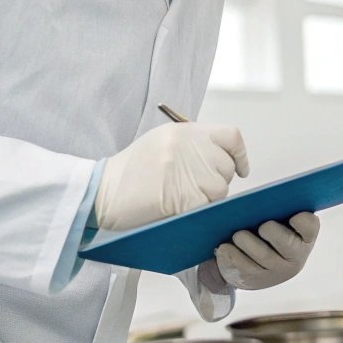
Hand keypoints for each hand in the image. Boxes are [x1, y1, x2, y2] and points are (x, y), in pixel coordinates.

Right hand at [94, 122, 248, 230]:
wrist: (101, 191)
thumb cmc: (130, 172)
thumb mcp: (161, 143)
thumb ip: (192, 145)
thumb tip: (220, 159)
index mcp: (183, 131)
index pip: (230, 136)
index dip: (240, 155)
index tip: (241, 169)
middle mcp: (187, 146)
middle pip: (226, 166)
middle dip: (217, 181)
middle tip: (195, 189)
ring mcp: (185, 169)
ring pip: (220, 189)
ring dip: (207, 199)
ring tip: (181, 198)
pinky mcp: (182, 196)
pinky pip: (206, 206)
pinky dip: (197, 212)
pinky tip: (178, 208)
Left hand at [212, 212, 319, 290]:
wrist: (257, 263)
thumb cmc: (270, 233)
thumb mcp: (279, 222)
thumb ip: (278, 210)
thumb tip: (261, 197)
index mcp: (304, 236)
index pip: (309, 226)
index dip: (303, 221)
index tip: (293, 216)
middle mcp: (294, 256)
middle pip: (287, 244)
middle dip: (273, 233)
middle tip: (262, 226)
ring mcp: (275, 271)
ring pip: (263, 257)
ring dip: (249, 244)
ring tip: (238, 235)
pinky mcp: (256, 279)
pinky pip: (244, 268)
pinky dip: (233, 256)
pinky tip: (224, 248)